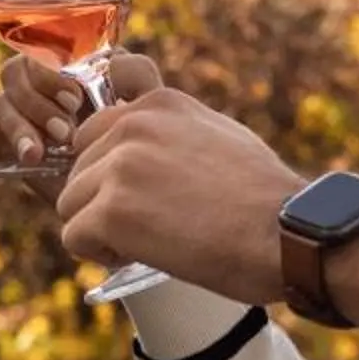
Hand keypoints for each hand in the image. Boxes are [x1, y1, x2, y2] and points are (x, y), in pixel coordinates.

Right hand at [0, 51, 161, 175]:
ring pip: (2, 102)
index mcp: (74, 65)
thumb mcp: (148, 110)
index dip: (54, 72)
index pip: (45, 48)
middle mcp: (44, 84)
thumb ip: (138, 78)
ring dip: (17, 126)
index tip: (75, 100)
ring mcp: (25, 113)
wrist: (128, 196)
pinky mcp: (8, 144)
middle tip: (66, 132)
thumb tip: (112, 61)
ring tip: (36, 155)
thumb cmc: (140, 146)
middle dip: (39, 104)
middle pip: (19, 73)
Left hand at [56, 89, 307, 302]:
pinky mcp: (111, 210)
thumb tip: (147, 145)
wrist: (287, 233)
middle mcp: (132, 124)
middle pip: (79, 170)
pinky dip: (99, 255)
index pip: (95, 133)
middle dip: (103, 202)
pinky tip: (140, 256)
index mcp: (159, 103)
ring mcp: (119, 166)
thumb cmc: (265, 197)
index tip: (141, 195)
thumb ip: (174, 131)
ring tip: (150, 241)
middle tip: (151, 224)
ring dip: (100, 229)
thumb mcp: (219, 135)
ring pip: (71, 204)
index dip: (111, 172)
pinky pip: (74, 238)